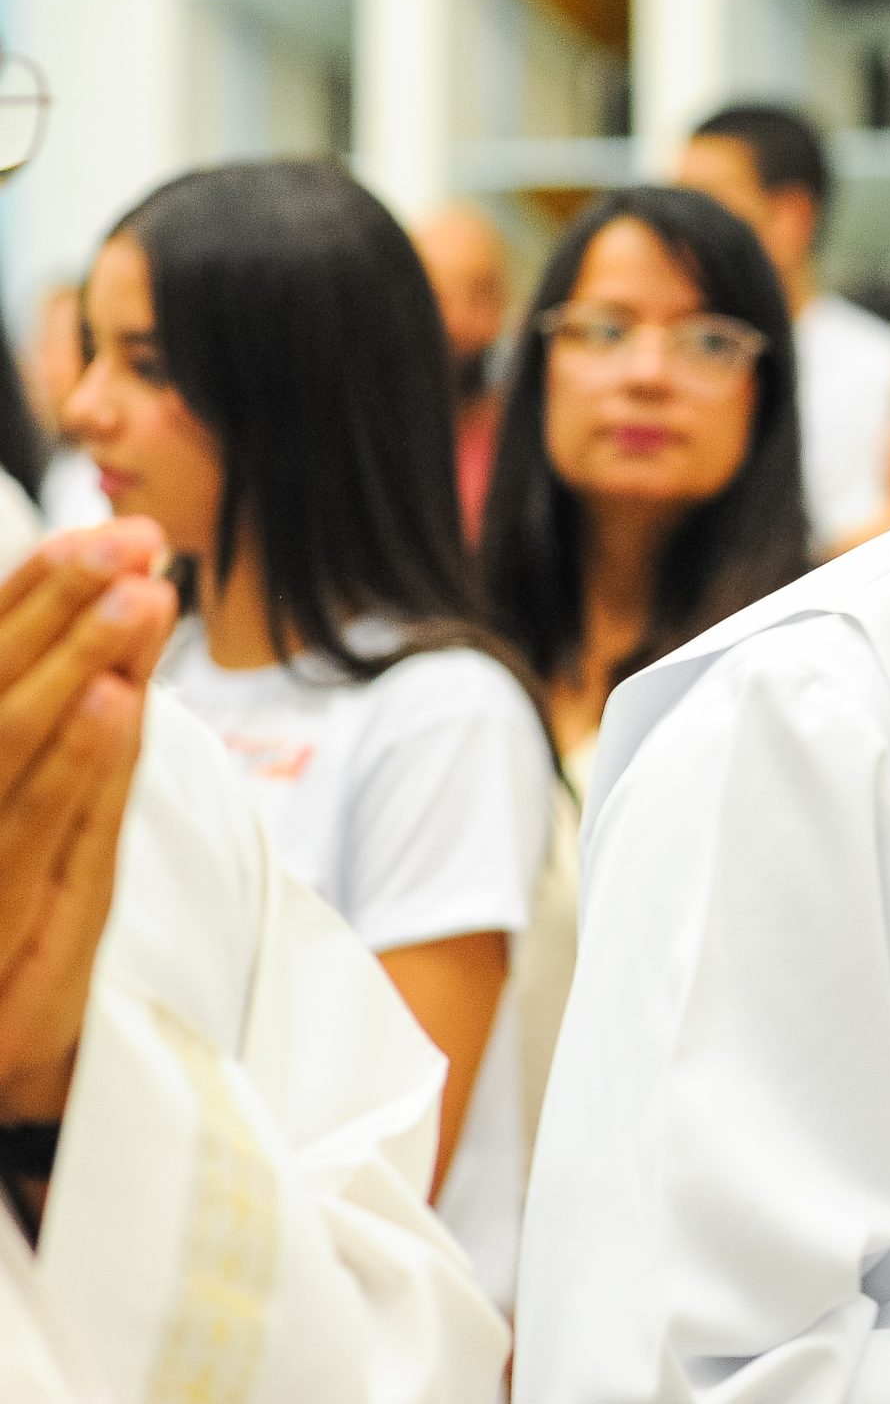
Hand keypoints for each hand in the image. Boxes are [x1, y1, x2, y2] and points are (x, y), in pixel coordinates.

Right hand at [0, 523, 177, 1123]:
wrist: (0, 1090)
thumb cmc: (7, 952)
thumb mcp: (31, 853)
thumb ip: (55, 775)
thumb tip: (104, 673)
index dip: (28, 598)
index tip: (101, 535)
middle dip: (56, 612)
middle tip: (129, 537)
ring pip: (10, 755)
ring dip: (78, 666)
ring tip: (140, 596)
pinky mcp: (11, 952)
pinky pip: (48, 842)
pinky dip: (80, 771)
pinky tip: (112, 707)